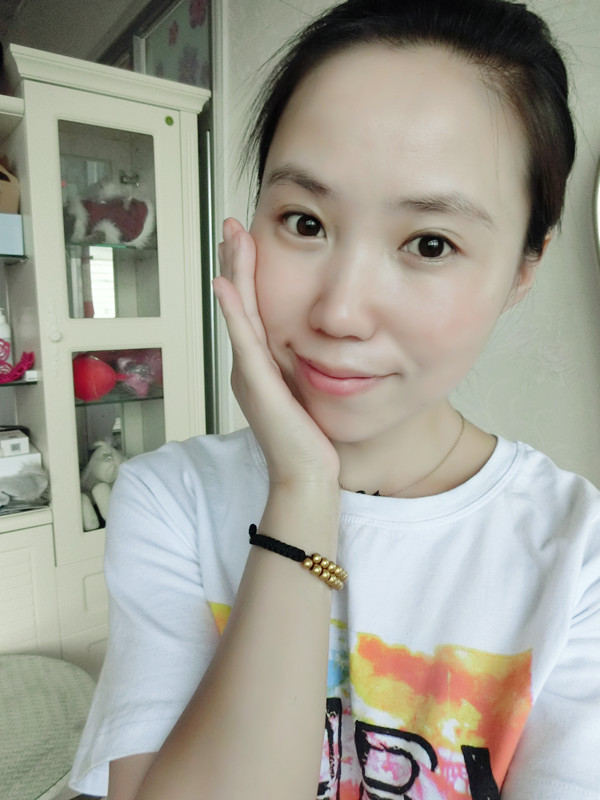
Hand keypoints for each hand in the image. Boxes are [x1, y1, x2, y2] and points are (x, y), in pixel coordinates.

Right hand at [214, 218, 339, 487]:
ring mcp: (248, 374)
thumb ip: (304, 369)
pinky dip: (234, 311)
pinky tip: (226, 284)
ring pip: (238, 313)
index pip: (252, 309)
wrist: (307, 477)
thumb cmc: (310, 442)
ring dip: (234, 273)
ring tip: (231, 238)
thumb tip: (322, 347)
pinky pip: (244, 340)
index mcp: (260, 366)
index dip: (248, 274)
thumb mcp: (307, 394)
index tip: (249, 240)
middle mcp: (248, 365)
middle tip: (233, 224)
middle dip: (236, 262)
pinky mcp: (257, 384)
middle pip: (239, 304)